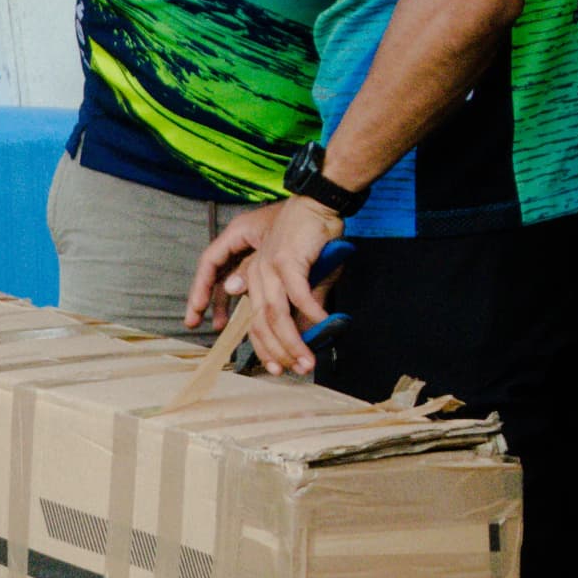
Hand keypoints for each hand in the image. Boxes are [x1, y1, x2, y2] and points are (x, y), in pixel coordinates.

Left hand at [184, 196, 343, 374]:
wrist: (317, 206)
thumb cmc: (312, 242)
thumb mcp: (308, 280)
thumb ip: (303, 307)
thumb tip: (307, 335)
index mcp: (256, 279)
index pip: (252, 321)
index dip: (262, 347)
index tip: (274, 367)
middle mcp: (256, 275)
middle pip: (260, 323)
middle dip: (275, 351)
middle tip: (291, 371)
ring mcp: (269, 267)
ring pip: (275, 314)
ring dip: (292, 341)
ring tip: (307, 361)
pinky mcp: (287, 260)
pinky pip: (297, 294)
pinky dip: (311, 313)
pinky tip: (324, 325)